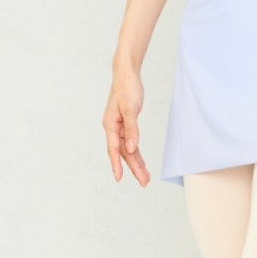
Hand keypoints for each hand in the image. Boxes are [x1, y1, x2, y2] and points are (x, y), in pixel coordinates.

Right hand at [103, 69, 150, 186]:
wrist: (126, 74)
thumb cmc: (127, 88)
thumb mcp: (131, 109)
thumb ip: (132, 130)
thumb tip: (131, 148)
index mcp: (110, 125)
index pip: (114, 149)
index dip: (116, 164)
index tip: (119, 178)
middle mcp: (113, 129)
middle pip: (123, 153)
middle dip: (133, 169)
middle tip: (144, 183)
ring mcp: (119, 128)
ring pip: (128, 151)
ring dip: (137, 164)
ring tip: (146, 178)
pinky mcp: (126, 126)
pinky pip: (131, 144)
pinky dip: (137, 154)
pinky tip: (142, 164)